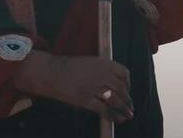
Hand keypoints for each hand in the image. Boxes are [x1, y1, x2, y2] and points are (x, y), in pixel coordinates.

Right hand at [13, 51, 133, 122]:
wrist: (52, 73)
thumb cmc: (69, 68)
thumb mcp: (90, 63)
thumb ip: (104, 70)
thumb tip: (117, 83)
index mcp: (103, 63)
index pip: (124, 73)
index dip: (128, 83)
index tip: (128, 89)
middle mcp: (101, 74)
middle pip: (121, 89)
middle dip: (127, 99)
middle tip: (130, 106)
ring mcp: (94, 87)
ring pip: (115, 100)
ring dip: (124, 108)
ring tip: (129, 114)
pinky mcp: (86, 99)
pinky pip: (104, 109)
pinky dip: (113, 115)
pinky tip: (118, 119)